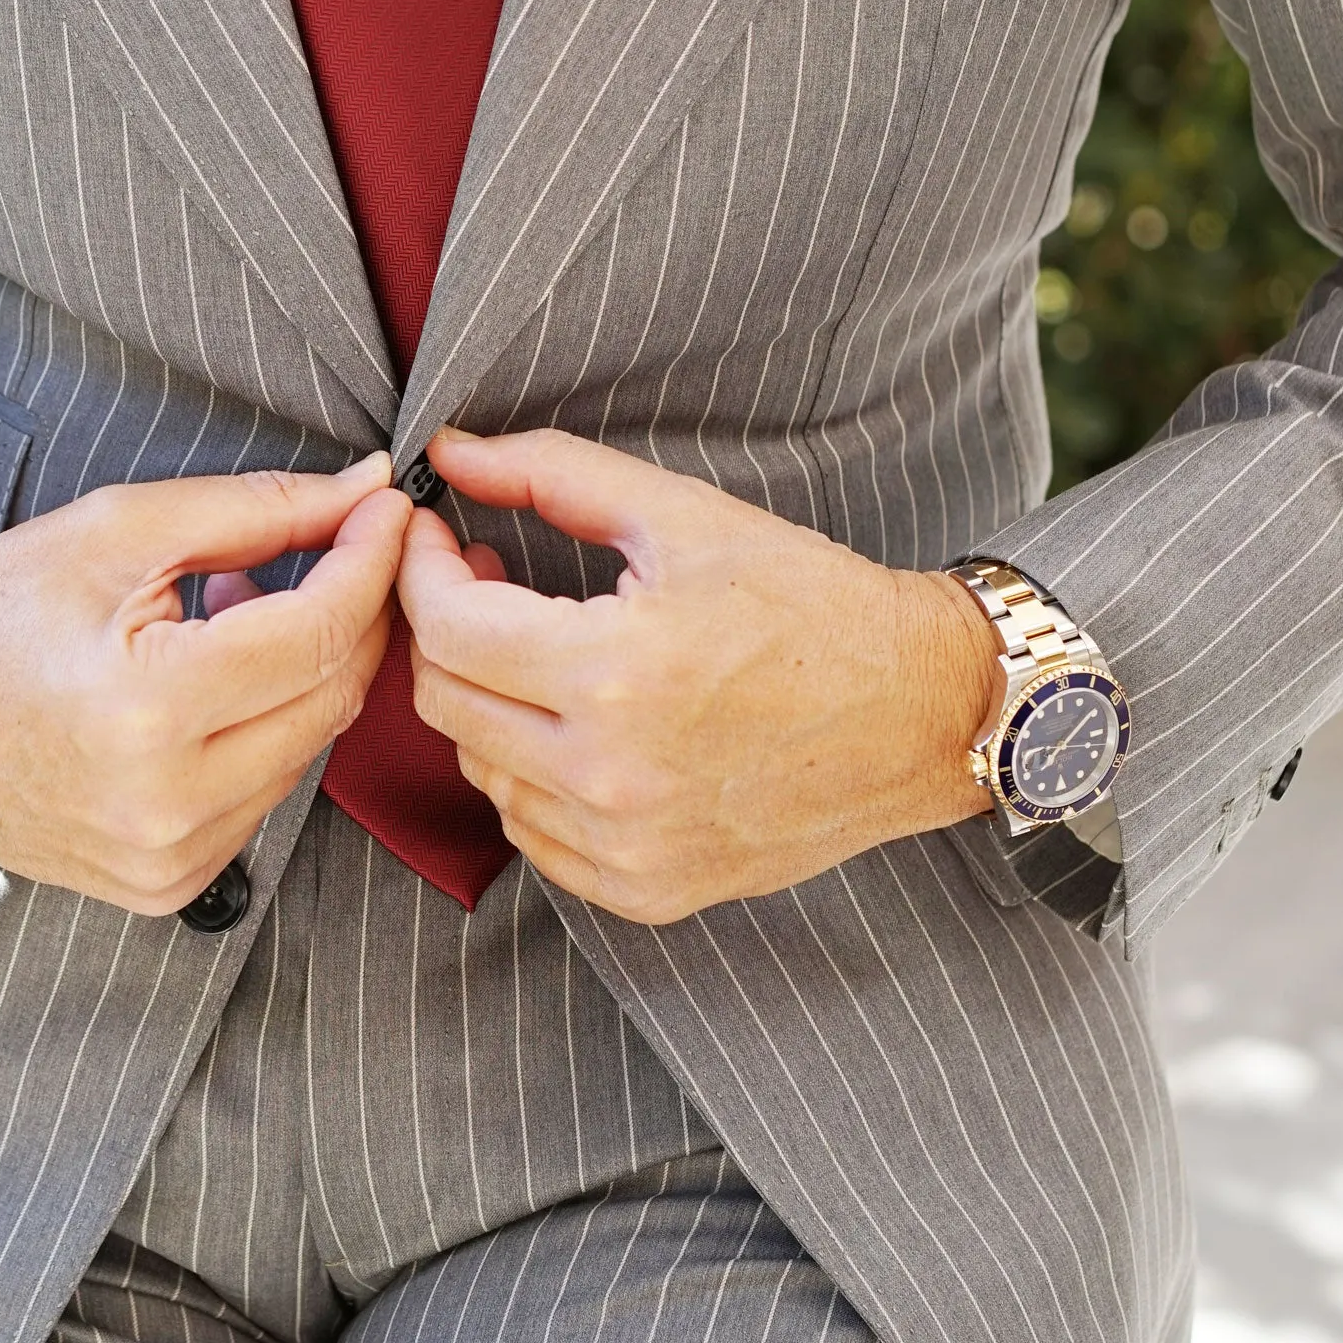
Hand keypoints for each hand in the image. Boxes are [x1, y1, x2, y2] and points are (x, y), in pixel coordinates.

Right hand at [0, 456, 409, 914]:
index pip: (316, 630)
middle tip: (342, 544)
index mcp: (146, 708)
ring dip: (305, 672)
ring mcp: (166, 859)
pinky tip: (213, 681)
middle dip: (354, 612)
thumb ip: (257, 510)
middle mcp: (163, 803)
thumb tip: (365, 490)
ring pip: (309, 749)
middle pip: (332, 695)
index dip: (369, 559)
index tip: (389, 506)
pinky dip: (265, 731)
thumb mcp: (120, 531)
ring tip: (240, 607)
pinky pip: (265, 796)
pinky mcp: (165, 887)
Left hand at [395, 428, 1001, 924]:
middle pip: (446, 702)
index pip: (448, 628)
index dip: (423, 571)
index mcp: (617, 670)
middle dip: (448, 631)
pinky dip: (532, 776)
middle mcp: (611, 773)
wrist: (919, 712)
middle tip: (490, 584)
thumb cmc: (808, 600)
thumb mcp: (682, 515)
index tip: (441, 539)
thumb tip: (448, 452)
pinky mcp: (645, 890)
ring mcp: (626, 845)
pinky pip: (531, 832)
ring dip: (489, 703)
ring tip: (545, 652)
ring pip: (480, 770)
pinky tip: (581, 726)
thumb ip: (550, 473)